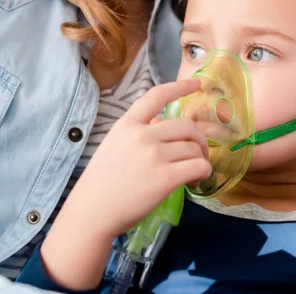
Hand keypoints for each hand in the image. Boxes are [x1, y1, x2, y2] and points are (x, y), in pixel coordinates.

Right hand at [41, 79, 211, 288]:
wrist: (92, 212)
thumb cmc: (101, 182)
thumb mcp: (114, 145)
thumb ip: (137, 132)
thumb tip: (160, 124)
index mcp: (127, 124)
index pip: (157, 95)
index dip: (180, 87)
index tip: (197, 83)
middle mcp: (142, 135)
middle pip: (187, 126)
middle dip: (200, 140)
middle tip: (198, 155)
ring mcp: (154, 156)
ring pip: (194, 149)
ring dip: (200, 160)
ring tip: (192, 174)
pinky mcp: (165, 178)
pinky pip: (199, 167)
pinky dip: (204, 173)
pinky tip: (195, 181)